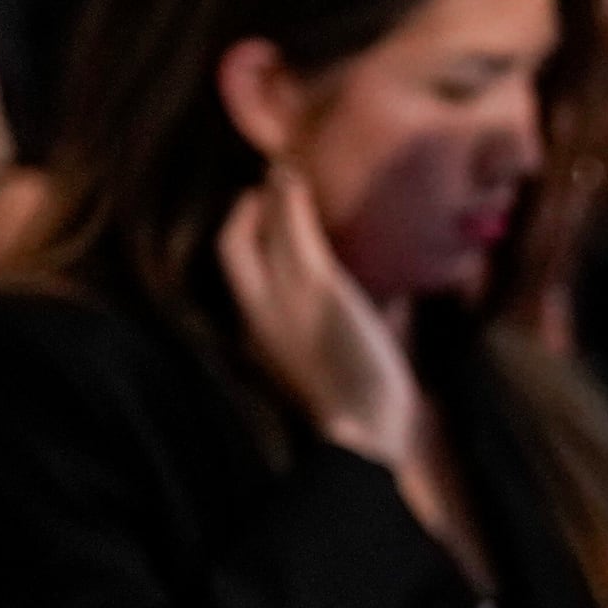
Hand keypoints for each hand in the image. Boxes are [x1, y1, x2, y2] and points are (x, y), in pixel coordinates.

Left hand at [215, 159, 442, 501]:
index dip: (251, 204)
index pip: (235, 239)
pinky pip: (323, 308)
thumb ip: (294, 231)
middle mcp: (266, 321)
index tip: (283, 175)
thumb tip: (280, 177)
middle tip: (313, 197)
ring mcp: (297, 343)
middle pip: (260, 260)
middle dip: (278, 225)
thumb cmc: (340, 355)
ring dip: (310, 251)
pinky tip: (371, 277)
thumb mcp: (315, 283)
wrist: (368, 432)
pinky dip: (337, 281)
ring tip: (344, 227)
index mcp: (256, 300)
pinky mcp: (329, 358)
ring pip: (291, 283)